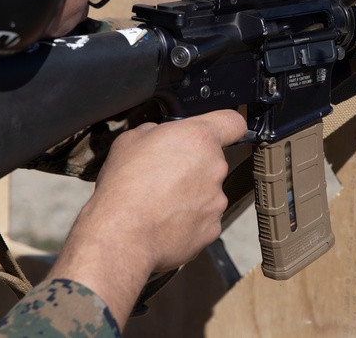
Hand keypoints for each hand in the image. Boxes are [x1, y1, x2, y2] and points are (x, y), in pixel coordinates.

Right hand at [49, 109, 246, 326]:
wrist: (123, 233)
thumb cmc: (124, 186)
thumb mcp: (130, 140)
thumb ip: (155, 132)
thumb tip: (160, 135)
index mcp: (199, 138)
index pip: (233, 122)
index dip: (224, 125)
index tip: (218, 132)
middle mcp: (215, 167)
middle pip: (213, 160)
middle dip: (193, 164)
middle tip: (164, 173)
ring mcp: (216, 200)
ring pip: (207, 190)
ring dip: (190, 193)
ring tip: (159, 201)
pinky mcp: (212, 228)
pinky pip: (203, 217)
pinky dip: (188, 219)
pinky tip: (164, 220)